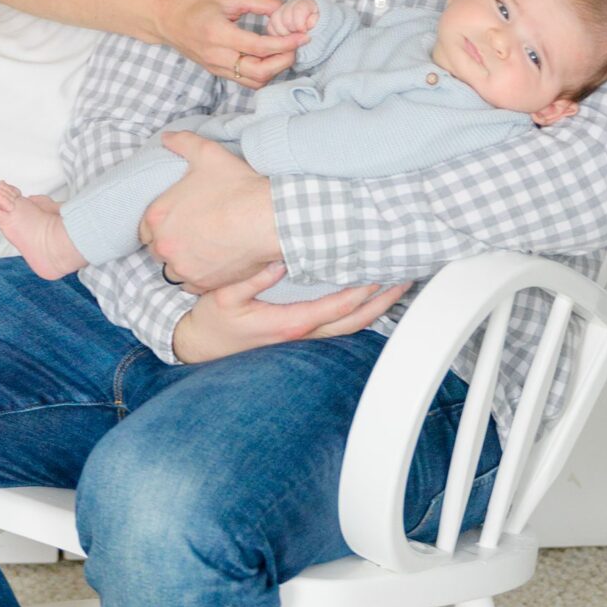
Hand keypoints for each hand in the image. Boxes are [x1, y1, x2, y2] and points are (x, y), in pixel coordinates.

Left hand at [140, 132, 282, 289]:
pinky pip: (191, 286)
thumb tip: (167, 137)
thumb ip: (182, 142)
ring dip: (182, 261)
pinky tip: (212, 263)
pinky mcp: (203, 284)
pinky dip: (198, 277)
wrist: (267, 218)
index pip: (145, 227)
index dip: (160, 223)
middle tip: (191, 233)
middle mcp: (164, 245)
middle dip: (170, 242)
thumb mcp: (206, 154)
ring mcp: (183, 267)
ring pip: (173, 270)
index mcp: (157, 216)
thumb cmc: (236, 186)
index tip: (176, 220)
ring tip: (202, 249)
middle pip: (157, 249)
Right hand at [151, 0, 309, 87]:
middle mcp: (217, 56)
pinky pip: (244, 80)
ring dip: (274, 70)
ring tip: (285, 51)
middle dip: (284, 61)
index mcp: (218, 34)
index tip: (303, 36)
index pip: (260, 47)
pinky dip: (262, 72)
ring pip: (254, 81)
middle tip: (297, 45)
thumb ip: (258, 2)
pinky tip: (269, 58)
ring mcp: (215, 67)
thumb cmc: (192, 2)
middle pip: (260, 72)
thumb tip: (284, 8)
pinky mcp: (216, 71)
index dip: (286, 43)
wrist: (164, 18)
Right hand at [173, 264, 410, 361]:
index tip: (377, 274)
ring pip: (349, 326)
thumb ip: (252, 278)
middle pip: (352, 321)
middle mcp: (301, 334)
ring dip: (376, 308)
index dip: (358, 292)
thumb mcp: (223, 295)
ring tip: (397, 285)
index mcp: (288, 323)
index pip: (334, 308)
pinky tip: (371, 298)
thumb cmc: (212, 320)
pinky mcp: (300, 334)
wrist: (201, 345)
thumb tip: (280, 262)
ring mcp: (302, 337)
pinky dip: (359, 312)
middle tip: (404, 278)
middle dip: (380, 301)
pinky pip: (338, 325)